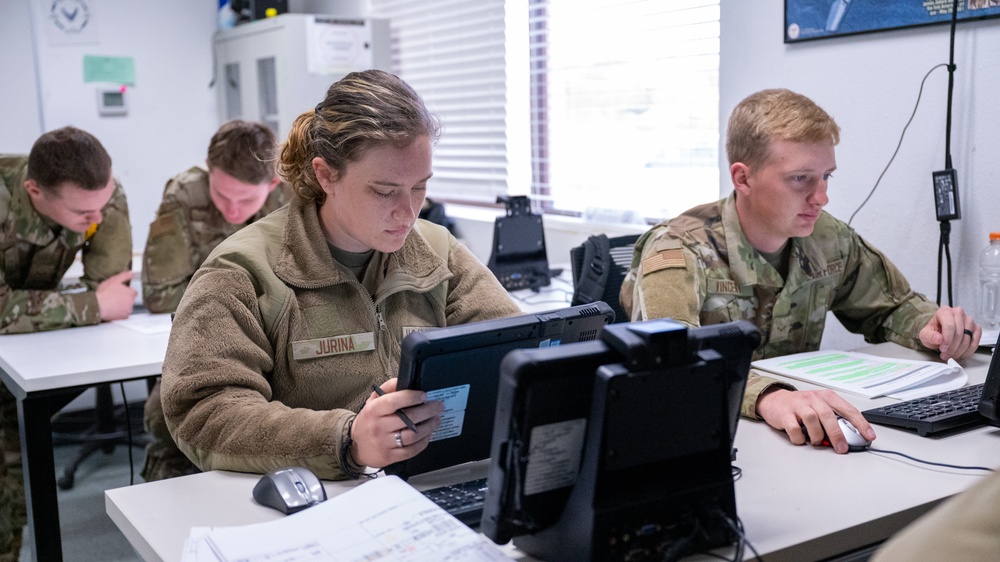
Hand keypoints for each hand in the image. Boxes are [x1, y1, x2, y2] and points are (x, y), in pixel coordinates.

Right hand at [96, 270, 136, 320]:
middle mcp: (131, 302)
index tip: (120, 292)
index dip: (126, 291)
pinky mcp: (123, 317)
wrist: (97, 306)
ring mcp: (128, 310)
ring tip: (112, 303)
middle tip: (114, 297)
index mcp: (130, 293)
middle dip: (124, 298)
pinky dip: (119, 313)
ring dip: (122, 306)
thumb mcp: (114, 280)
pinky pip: (124, 314)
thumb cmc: (104, 293)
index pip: (133, 292)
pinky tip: (112, 309)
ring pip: (127, 307)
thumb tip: (132, 273)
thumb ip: (125, 276)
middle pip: (130, 300)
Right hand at [349, 378, 443, 467]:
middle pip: (408, 418)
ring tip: (437, 420)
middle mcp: (378, 426)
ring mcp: (384, 443)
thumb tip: (403, 379)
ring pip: (412, 435)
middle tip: (438, 406)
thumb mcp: (373, 400)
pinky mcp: (390, 456)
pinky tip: (428, 434)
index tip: (424, 395)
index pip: (393, 402)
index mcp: (374, 410)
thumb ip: (388, 388)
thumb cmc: (369, 420)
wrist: (356, 446)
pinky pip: (411, 450)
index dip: (411, 397)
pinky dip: (423, 442)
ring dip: (429, 426)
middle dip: (428, 411)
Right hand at [756, 388, 876, 453]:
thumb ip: (833, 419)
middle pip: (829, 416)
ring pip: (812, 420)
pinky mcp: (785, 414)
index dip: (860, 424)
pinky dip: (800, 438)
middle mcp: (813, 398)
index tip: (869, 436)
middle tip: (842, 448)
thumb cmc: (801, 406)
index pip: (848, 409)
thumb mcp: (820, 407)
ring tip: (816, 441)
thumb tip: (848, 438)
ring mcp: (798, 406)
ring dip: (817, 436)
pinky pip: (794, 429)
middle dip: (837, 435)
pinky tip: (801, 439)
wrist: (773, 400)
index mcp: (826, 396)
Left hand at [919, 306, 980, 360]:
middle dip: (952, 347)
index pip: (949, 326)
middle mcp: (958, 313)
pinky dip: (969, 350)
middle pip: (959, 333)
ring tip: (952, 355)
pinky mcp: (976, 327)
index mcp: (945, 311)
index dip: (947, 340)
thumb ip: (929, 336)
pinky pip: (976, 340)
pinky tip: (961, 354)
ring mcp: (969, 320)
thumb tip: (938, 339)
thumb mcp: (925, 335)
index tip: (943, 349)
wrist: (939, 332)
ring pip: (968, 337)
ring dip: (960, 350)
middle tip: (946, 355)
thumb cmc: (933, 332)